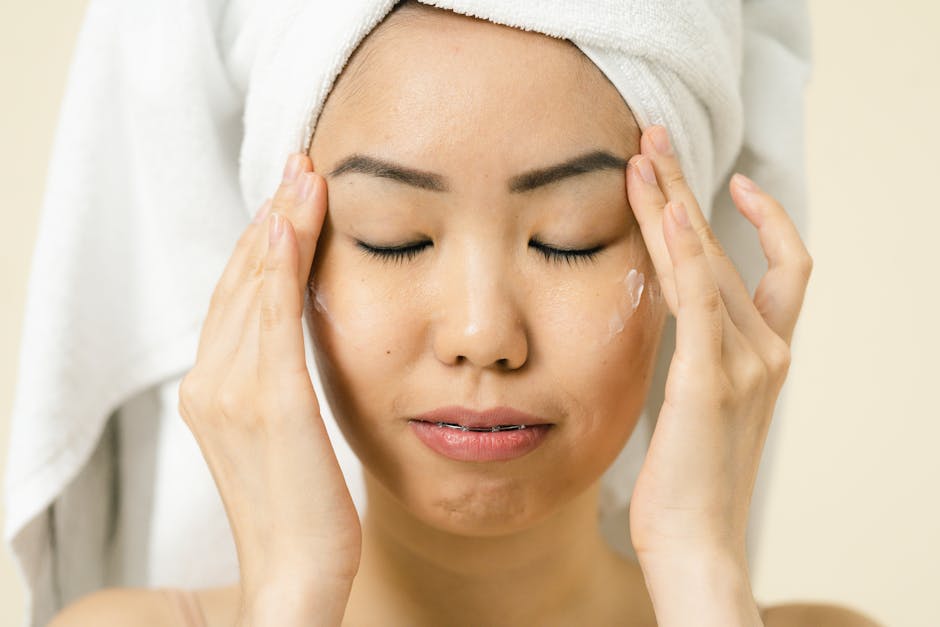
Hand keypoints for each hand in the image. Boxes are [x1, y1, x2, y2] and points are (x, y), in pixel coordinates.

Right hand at [178, 154, 359, 624]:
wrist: (295, 574)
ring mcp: (232, 392)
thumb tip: (300, 333)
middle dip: (271, 218)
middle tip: (299, 166)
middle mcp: (210, 384)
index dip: (262, 242)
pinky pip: (272, 318)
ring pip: (253, 289)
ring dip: (278, 227)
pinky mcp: (269, 404)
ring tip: (303, 178)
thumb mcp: (285, 433)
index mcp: (212, 390)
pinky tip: (292, 225)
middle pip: (239, 282)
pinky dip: (279, 267)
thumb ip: (279, 381)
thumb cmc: (302, 507)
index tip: (291, 196)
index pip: (236, 298)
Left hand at [624, 126, 812, 566]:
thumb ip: (698, 357)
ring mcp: (744, 363)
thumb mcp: (699, 405)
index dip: (766, 220)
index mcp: (768, 356)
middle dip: (691, 190)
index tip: (729, 181)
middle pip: (732, 249)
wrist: (695, 541)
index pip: (786, 269)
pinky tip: (663, 211)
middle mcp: (767, 351)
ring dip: (674, 204)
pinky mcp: (708, 378)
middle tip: (656, 140)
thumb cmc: (687, 480)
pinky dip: (684, 250)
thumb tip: (668, 320)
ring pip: (709, 262)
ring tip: (641, 156)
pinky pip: (698, 298)